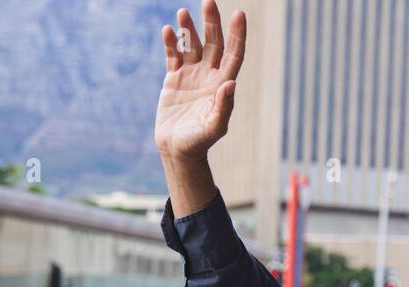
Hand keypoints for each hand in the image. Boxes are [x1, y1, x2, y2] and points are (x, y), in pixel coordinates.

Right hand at [155, 2, 246, 160]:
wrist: (177, 151)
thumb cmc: (199, 143)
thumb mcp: (214, 128)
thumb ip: (224, 107)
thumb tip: (231, 83)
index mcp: (222, 84)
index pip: (233, 54)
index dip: (237, 34)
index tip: (240, 14)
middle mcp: (208, 76)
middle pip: (213, 43)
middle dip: (212, 23)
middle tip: (208, 2)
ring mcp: (191, 76)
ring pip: (192, 45)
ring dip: (188, 29)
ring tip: (183, 13)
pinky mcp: (173, 79)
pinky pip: (173, 55)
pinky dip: (171, 43)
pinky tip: (168, 31)